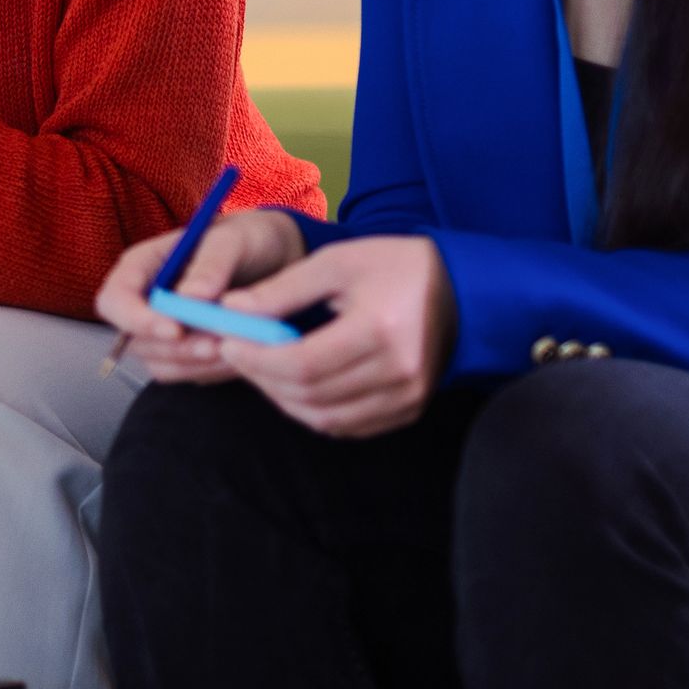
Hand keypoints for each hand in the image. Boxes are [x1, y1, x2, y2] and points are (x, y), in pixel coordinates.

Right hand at [97, 209, 305, 382]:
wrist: (277, 260)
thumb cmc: (249, 240)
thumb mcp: (235, 240)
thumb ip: (212, 264)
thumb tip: (190, 297)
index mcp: (143, 265)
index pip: (114, 300)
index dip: (136, 319)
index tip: (176, 329)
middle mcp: (146, 301)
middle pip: (135, 340)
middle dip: (177, 348)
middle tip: (218, 344)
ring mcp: (164, 330)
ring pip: (162, 363)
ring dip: (198, 363)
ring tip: (238, 346)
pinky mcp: (186, 353)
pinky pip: (189, 373)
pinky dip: (213, 370)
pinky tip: (241, 353)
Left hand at [219, 236, 457, 437]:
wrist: (461, 290)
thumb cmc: (393, 267)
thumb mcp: (336, 262)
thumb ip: (281, 289)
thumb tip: (230, 310)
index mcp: (381, 328)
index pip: (303, 362)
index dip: (257, 358)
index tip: (227, 341)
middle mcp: (399, 372)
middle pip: (311, 394)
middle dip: (262, 376)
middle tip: (236, 353)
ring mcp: (408, 397)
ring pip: (325, 417)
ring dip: (282, 397)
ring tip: (261, 366)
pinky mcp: (409, 410)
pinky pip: (347, 425)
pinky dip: (312, 410)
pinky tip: (294, 385)